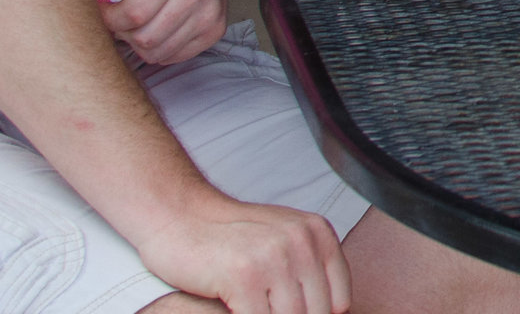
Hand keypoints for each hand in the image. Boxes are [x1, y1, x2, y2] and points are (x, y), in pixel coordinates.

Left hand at [85, 0, 229, 66]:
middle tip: (119, 17)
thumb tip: (79, 1)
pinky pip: (174, 56)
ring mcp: (211, 11)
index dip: (108, 19)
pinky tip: (156, 26)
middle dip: (123, 32)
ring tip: (137, 21)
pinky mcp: (215, 28)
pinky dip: (158, 48)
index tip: (103, 9)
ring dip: (138, 42)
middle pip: (146, 37)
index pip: (133, 14)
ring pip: (158, 51)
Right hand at [135, 192, 351, 313]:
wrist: (180, 215)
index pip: (340, 298)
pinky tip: (236, 311)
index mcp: (318, 232)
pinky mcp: (243, 277)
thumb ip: (308, 268)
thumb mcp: (283, 238)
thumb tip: (334, 311)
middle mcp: (302, 242)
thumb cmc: (229, 235)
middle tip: (270, 309)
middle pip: (316, 312)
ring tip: (256, 309)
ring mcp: (274, 258)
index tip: (299, 312)